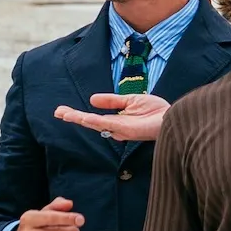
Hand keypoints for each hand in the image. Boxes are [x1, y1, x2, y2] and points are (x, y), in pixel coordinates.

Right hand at [55, 91, 169, 141]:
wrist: (173, 117)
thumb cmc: (156, 111)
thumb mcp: (131, 100)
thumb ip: (112, 100)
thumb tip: (92, 99)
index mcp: (117, 120)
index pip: (93, 117)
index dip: (78, 114)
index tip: (63, 111)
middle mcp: (116, 127)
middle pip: (90, 122)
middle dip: (73, 117)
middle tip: (57, 112)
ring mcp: (121, 130)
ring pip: (95, 124)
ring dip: (79, 119)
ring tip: (65, 114)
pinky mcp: (128, 130)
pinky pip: (108, 125)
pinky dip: (95, 121)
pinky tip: (85, 117)